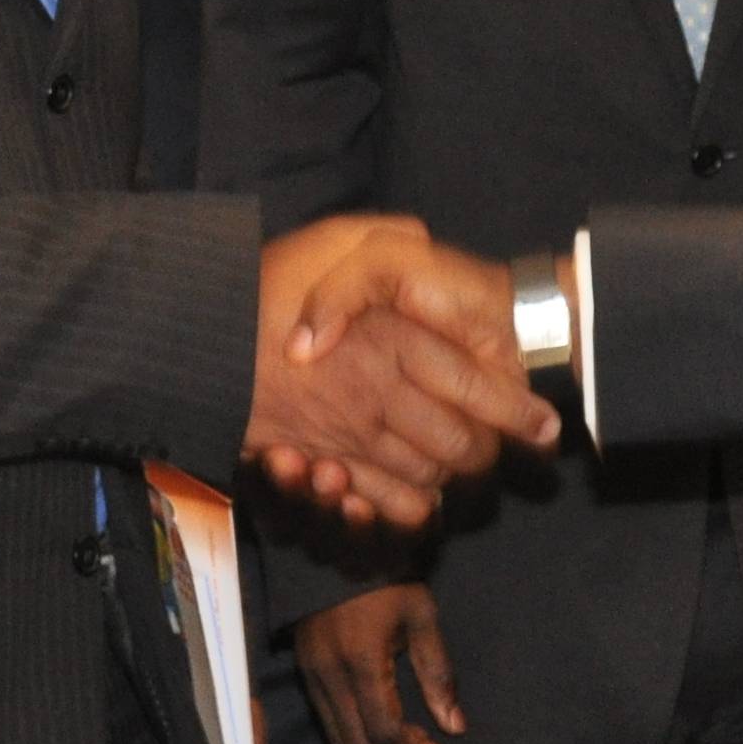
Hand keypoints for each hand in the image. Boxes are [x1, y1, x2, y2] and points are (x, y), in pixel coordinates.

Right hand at [247, 217, 555, 526]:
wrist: (197, 331)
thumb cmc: (274, 278)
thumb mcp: (343, 236)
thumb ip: (392, 241)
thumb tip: (424, 247)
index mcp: (396, 343)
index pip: (479, 390)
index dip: (518, 412)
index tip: (545, 426)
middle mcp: (378, 396)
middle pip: (461, 448)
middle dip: (488, 451)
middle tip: (499, 443)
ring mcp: (348, 436)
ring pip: (424, 480)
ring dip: (445, 479)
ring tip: (451, 463)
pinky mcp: (320, 461)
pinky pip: (377, 502)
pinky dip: (396, 507)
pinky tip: (404, 490)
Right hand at [296, 585, 463, 743]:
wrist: (337, 551)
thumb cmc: (388, 580)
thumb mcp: (422, 617)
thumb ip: (438, 674)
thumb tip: (455, 727)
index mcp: (362, 660)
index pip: (385, 729)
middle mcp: (330, 675)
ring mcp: (312, 676)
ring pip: (339, 741)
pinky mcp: (304, 673)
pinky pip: (327, 723)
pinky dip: (356, 739)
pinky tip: (381, 733)